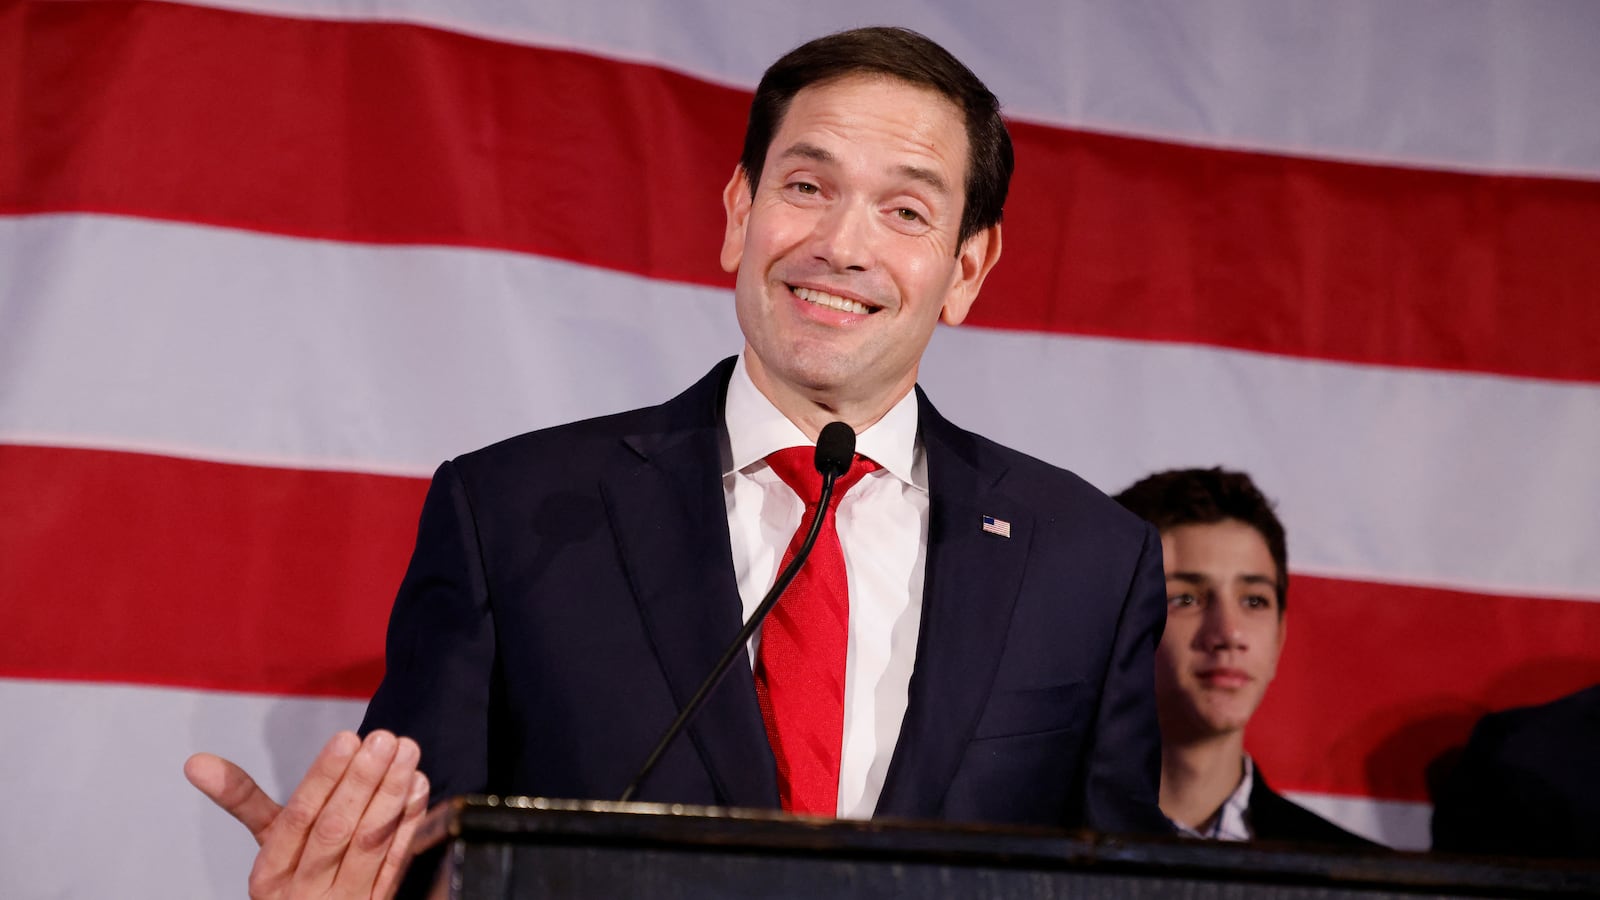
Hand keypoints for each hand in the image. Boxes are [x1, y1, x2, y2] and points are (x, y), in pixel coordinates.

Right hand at [185, 730, 429, 898]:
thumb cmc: (294, 880)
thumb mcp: (267, 844)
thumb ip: (241, 800)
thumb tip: (195, 761)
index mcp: (269, 875)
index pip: (297, 819)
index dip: (323, 778)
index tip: (346, 739)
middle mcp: (303, 893)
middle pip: (335, 830)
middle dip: (361, 781)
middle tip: (383, 738)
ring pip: (370, 844)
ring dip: (391, 794)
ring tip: (406, 752)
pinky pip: (397, 863)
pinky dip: (408, 823)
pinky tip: (417, 788)